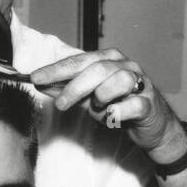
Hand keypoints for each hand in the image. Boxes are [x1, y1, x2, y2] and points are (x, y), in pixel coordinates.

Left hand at [30, 48, 180, 156]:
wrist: (151, 126)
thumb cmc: (119, 106)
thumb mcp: (88, 98)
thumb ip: (66, 90)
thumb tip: (40, 83)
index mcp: (109, 60)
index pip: (79, 60)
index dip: (56, 69)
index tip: (35, 78)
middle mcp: (126, 66)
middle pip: (98, 69)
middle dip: (75, 86)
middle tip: (60, 104)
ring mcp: (140, 83)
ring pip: (119, 81)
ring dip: (102, 97)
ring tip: (99, 109)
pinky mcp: (149, 104)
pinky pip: (133, 105)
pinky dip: (119, 112)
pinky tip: (114, 117)